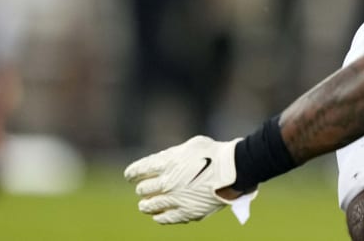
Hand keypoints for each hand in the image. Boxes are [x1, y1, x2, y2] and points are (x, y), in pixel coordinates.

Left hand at [125, 135, 255, 224]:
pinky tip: (157, 216)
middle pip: (144, 189)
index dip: (132, 173)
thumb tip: (164, 160)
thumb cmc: (215, 153)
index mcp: (167, 163)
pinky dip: (159, 217)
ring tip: (144, 205)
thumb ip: (174, 154)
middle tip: (142, 189)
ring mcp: (176, 199)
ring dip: (146, 205)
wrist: (233, 170)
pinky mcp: (186, 212)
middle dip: (142, 188)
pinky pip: (166, 218)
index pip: (140, 170)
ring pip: (150, 206)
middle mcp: (167, 182)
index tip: (129, 176)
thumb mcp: (191, 145)